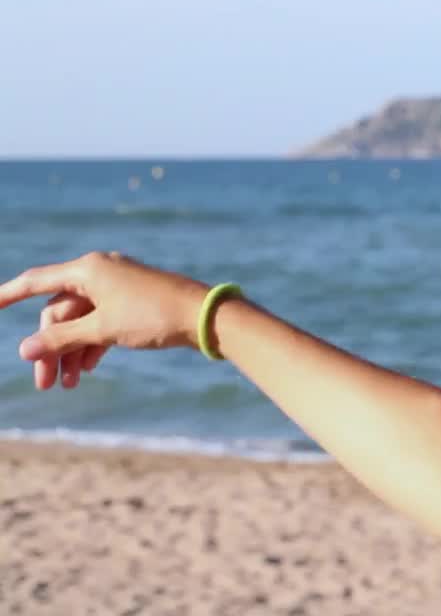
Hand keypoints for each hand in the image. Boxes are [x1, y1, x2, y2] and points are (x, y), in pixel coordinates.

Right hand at [0, 251, 210, 389]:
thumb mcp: (103, 330)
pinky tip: (90, 369)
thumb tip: (26, 350)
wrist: (206, 316)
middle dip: (51, 348)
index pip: (37, 282)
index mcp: (88, 270)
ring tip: (70, 384)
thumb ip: (62, 339)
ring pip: (81, 321)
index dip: (8, 294)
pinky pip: (101, 323)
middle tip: (47, 385)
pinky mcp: (133, 303)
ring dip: (72, 352)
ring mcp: (117, 288)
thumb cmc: (154, 316)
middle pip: (60, 312)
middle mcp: (100, 273)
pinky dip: (93, 345)